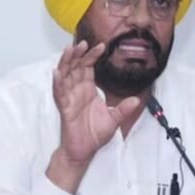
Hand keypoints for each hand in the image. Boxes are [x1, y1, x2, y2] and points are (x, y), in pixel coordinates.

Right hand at [48, 41, 139, 192]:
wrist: (84, 151)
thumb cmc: (94, 135)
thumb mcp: (113, 119)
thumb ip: (123, 109)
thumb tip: (136, 99)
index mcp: (88, 90)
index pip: (88, 68)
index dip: (92, 56)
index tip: (101, 46)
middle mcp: (77, 91)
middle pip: (75, 67)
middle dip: (78, 54)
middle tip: (84, 43)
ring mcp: (69, 99)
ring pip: (65, 76)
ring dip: (66, 63)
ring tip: (69, 50)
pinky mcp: (64, 109)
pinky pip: (59, 94)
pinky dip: (58, 83)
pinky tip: (58, 73)